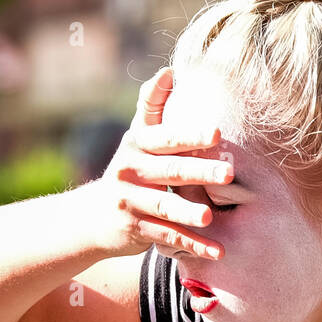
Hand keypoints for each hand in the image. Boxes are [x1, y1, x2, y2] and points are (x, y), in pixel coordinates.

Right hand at [75, 66, 232, 258]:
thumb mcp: (137, 136)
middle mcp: (131, 171)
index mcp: (138, 144)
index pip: (166, 137)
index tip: (215, 133)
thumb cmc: (131, 168)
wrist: (93, 215)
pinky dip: (194, 246)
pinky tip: (219, 251)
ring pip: (164, 206)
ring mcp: (131, 202)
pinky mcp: (136, 230)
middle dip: (199, 172)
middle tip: (228, 173)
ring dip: (188, 212)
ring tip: (209, 216)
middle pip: (169, 170)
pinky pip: (168, 238)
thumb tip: (170, 70)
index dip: (189, 135)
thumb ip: (153, 105)